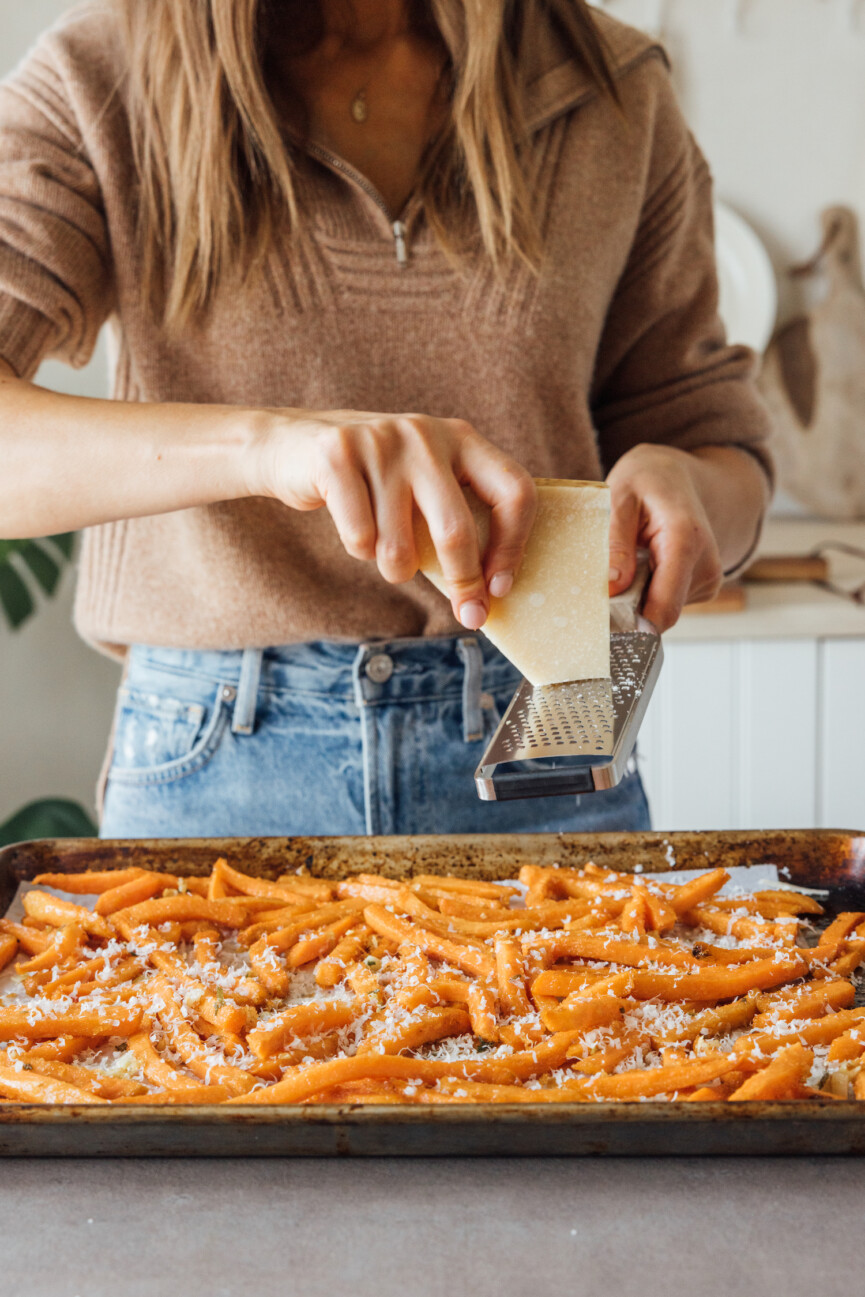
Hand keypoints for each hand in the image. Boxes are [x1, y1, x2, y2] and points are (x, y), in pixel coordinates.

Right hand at [253, 409, 536, 628]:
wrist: (291, 445)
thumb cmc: (373, 483)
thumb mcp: (424, 483)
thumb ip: (458, 516)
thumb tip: (489, 594)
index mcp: (461, 437)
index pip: (514, 490)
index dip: (513, 546)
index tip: (499, 588)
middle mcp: (426, 434)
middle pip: (456, 529)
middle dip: (463, 582)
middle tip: (466, 615)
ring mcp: (380, 441)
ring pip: (399, 547)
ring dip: (394, 569)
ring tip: (385, 553)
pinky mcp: (337, 455)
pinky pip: (360, 538)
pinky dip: (358, 550)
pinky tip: (352, 527)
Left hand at [606, 444, 723, 630]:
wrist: (676, 476)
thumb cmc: (646, 482)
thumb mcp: (619, 498)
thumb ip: (615, 542)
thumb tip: (612, 588)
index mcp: (685, 540)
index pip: (665, 606)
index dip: (634, 626)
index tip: (603, 630)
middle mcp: (706, 564)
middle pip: (661, 613)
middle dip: (628, 608)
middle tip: (603, 584)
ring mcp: (708, 578)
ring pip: (662, 610)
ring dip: (637, 596)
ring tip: (629, 562)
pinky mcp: (703, 586)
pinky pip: (667, 603)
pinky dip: (648, 592)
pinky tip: (644, 565)